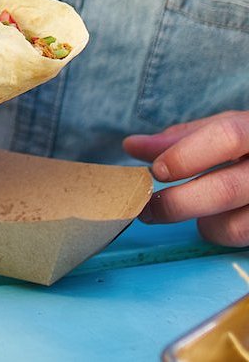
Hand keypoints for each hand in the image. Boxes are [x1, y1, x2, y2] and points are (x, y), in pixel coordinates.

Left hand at [124, 111, 248, 245]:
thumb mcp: (223, 129)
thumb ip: (181, 138)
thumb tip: (132, 146)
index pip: (226, 137)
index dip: (186, 155)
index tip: (156, 171)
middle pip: (226, 189)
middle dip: (178, 202)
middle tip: (148, 208)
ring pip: (238, 226)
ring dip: (204, 225)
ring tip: (191, 213)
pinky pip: (246, 240)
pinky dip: (223, 234)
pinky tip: (214, 222)